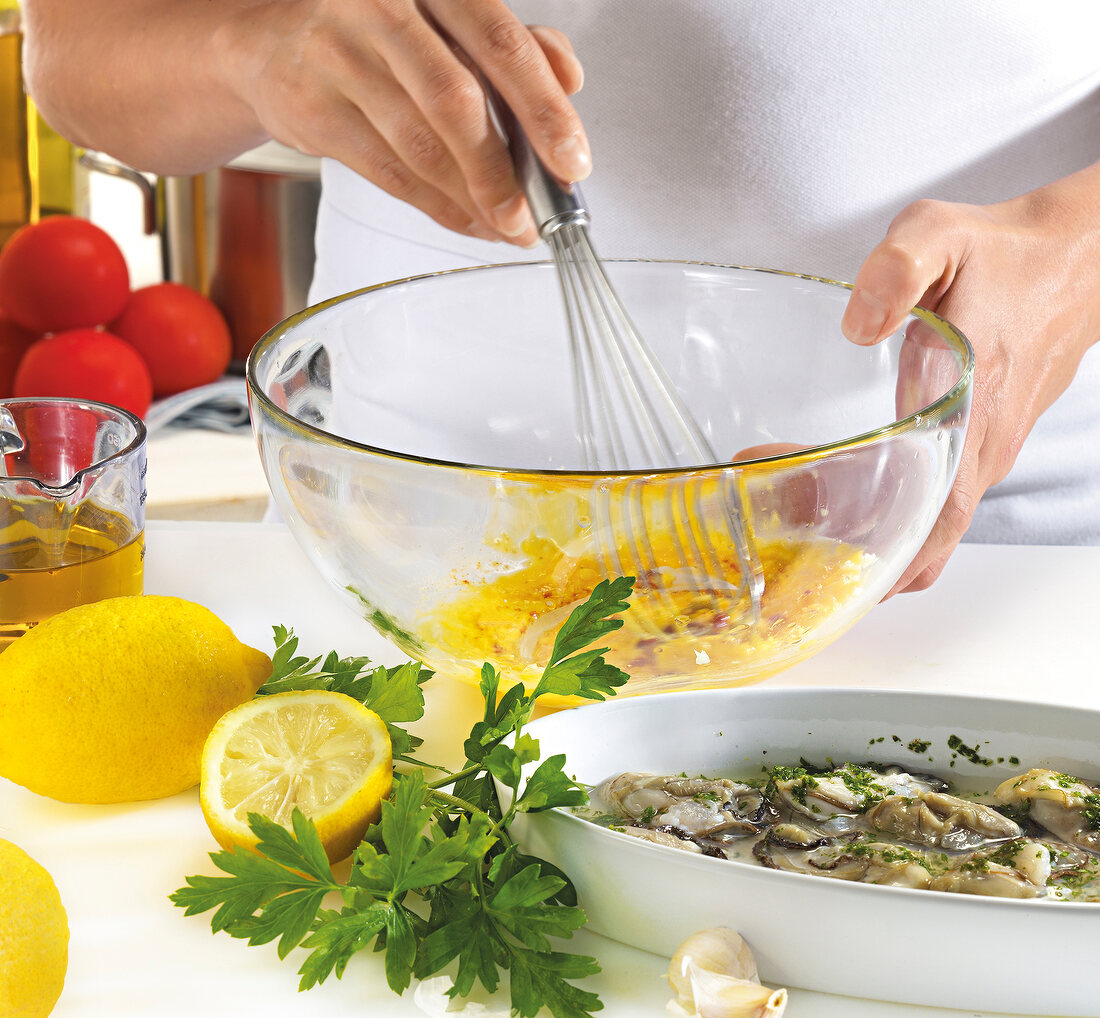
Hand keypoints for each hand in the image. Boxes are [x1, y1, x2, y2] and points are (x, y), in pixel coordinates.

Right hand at [216, 0, 588, 244]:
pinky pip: (389, 172)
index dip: (542, 108)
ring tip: (505, 226)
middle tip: (530, 216)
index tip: (572, 160)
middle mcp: (382, 7)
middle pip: (455, 100)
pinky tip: (466, 220)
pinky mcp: (312, 108)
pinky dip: (436, 206)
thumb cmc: (373, 32)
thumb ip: (509, 45)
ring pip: (419, 146)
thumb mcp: (445, 21)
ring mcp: (340, 55)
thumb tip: (569, 78)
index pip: (499, 42)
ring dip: (471, 199)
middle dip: (500, 171)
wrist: (268, 41)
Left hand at [841, 162, 1099, 593]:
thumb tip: (859, 326)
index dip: (879, 552)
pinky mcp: (983, 446)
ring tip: (802, 540)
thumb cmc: (1002, 252)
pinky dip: (898, 522)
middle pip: (926, 542)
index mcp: (973, 412)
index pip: (933, 516)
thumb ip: (897, 270)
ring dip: (875, 546)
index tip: (820, 565)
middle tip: (791, 567)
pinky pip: (940, 505)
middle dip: (860, 566)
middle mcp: (983, 448)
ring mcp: (987, 452)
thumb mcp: (940, 235)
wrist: (1077, 257)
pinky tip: (846, 509)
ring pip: (933, 530)